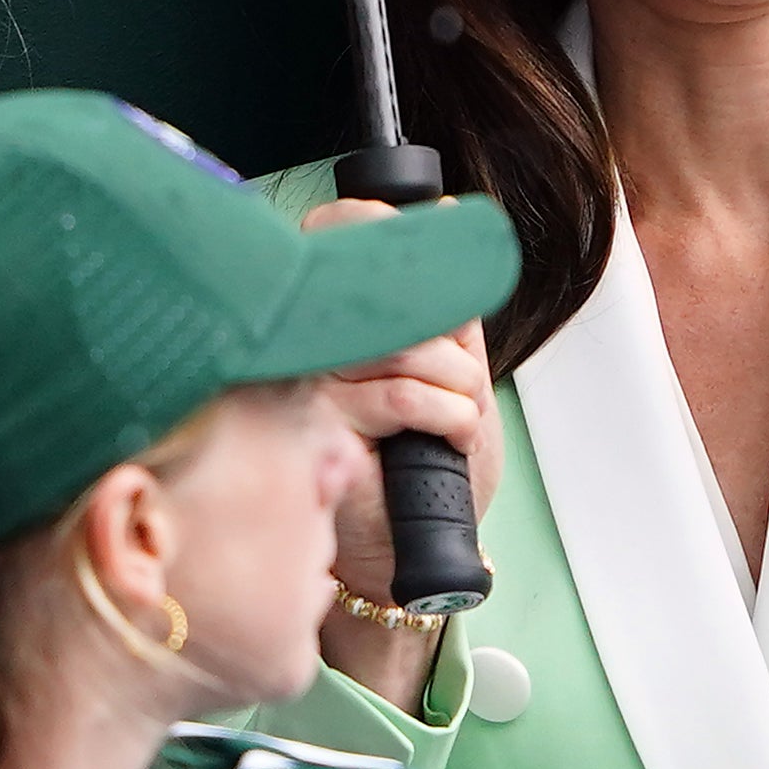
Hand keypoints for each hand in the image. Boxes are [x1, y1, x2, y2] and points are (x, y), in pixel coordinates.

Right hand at [303, 197, 502, 702]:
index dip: (382, 226)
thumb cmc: (426, 462)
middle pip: (384, 284)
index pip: (338, 230)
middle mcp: (310, 341)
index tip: (424, 239)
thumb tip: (438, 218)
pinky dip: (448, 414)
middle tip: (459, 376)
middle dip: (447, 330)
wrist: (412, 550)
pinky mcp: (322, 429)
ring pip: (403, 342)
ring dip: (456, 384)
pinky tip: (448, 436)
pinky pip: (399, 393)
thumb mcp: (452, 364)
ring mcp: (309, 383)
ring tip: (456, 420)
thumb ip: (442, 301)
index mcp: (335, 316)